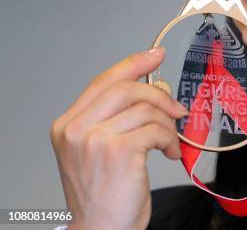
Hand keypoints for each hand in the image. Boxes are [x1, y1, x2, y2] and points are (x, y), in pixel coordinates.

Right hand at [49, 48, 187, 229]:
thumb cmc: (104, 194)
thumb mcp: (100, 150)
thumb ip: (119, 118)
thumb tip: (155, 88)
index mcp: (68, 125)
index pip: (103, 81)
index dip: (133, 64)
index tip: (156, 54)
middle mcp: (75, 129)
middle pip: (127, 88)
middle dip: (159, 96)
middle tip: (176, 111)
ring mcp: (95, 139)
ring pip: (147, 109)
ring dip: (167, 126)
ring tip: (168, 144)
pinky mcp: (119, 151)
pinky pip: (157, 129)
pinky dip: (169, 140)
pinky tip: (168, 154)